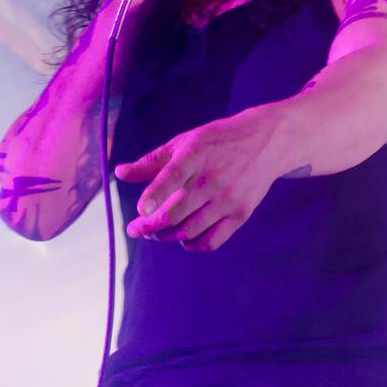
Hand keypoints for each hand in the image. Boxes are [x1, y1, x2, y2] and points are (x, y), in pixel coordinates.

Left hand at [114, 105, 282, 251]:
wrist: (267, 142)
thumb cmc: (217, 142)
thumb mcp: (185, 142)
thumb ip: (152, 161)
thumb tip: (119, 173)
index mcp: (196, 154)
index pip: (173, 176)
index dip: (155, 195)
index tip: (141, 210)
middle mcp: (212, 179)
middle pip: (175, 214)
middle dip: (149, 227)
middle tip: (136, 229)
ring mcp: (228, 199)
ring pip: (189, 231)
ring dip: (167, 236)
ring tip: (157, 232)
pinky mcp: (241, 214)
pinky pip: (212, 241)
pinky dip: (193, 245)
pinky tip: (184, 239)